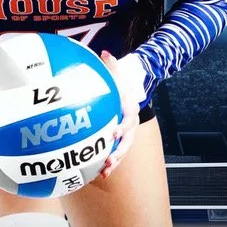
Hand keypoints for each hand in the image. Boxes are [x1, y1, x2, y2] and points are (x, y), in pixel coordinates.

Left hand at [98, 50, 142, 179]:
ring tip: (104, 172)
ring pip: (122, 151)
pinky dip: (108, 163)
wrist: (130, 92)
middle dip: (118, 152)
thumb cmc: (120, 82)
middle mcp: (130, 124)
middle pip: (128, 141)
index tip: (113, 133)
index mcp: (130, 110)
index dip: (122, 128)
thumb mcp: (117, 72)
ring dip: (114, 162)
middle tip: (108, 159)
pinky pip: (114, 153)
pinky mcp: (118, 140)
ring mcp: (125, 134)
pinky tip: (97, 173)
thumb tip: (104, 53)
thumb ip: (111, 64)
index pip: (128, 120)